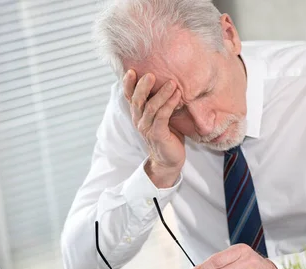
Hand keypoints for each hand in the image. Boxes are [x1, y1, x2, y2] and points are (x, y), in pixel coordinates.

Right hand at [123, 70, 183, 187]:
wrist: (169, 160)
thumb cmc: (167, 135)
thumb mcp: (161, 115)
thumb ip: (160, 102)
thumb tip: (169, 79)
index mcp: (138, 114)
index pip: (129, 96)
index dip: (128, 84)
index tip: (131, 71)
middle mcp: (139, 120)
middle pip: (137, 100)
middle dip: (143, 86)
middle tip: (151, 74)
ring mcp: (147, 128)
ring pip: (150, 107)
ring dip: (162, 94)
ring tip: (172, 83)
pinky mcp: (158, 134)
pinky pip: (162, 117)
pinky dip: (169, 105)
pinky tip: (178, 96)